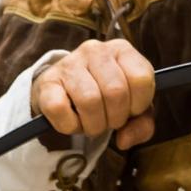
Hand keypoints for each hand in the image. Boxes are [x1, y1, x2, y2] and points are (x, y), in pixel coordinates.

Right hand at [30, 39, 155, 149]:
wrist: (64, 91)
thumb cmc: (106, 98)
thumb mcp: (132, 107)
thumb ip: (142, 124)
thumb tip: (125, 140)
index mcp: (122, 50)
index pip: (141, 78)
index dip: (139, 104)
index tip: (131, 110)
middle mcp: (96, 50)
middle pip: (115, 92)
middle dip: (115, 118)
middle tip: (108, 120)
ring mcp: (70, 63)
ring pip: (89, 100)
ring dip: (93, 125)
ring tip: (91, 122)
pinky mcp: (48, 81)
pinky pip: (60, 109)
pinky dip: (70, 125)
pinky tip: (73, 120)